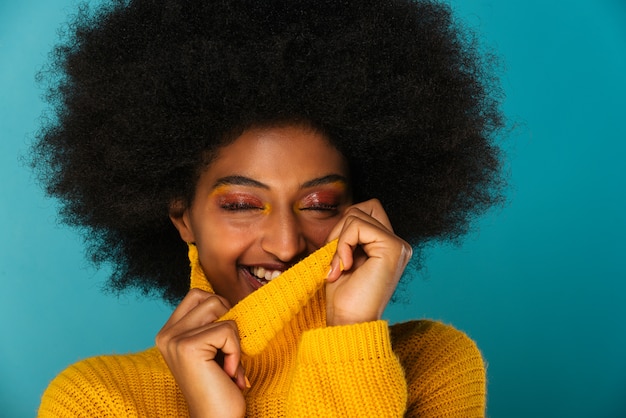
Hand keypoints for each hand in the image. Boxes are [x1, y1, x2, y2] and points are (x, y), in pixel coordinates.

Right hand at [156, 289, 246, 417]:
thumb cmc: (220, 386)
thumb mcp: (212, 347)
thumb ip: (212, 322)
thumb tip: (232, 297)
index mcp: (168, 332)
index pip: (198, 294)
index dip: (221, 311)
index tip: (221, 343)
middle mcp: (166, 334)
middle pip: (210, 298)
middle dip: (228, 322)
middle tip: (226, 353)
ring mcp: (174, 340)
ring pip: (220, 308)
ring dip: (234, 338)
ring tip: (227, 364)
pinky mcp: (188, 347)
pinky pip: (228, 330)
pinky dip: (236, 352)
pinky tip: (228, 374)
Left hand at [325, 199, 412, 325]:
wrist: (348, 322)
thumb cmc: (343, 297)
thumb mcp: (344, 257)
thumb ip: (350, 234)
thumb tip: (346, 211)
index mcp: (389, 246)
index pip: (365, 212)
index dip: (344, 228)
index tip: (337, 258)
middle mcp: (399, 244)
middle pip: (363, 207)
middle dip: (341, 230)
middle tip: (336, 261)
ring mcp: (399, 245)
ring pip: (357, 215)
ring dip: (339, 241)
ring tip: (339, 268)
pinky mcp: (393, 247)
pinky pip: (358, 226)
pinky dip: (343, 244)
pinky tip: (345, 267)